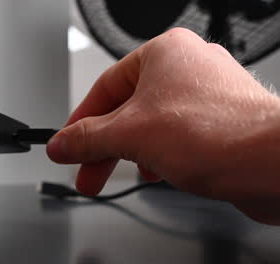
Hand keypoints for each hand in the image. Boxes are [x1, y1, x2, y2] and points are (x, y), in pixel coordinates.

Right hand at [47, 28, 279, 224]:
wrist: (274, 163)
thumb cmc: (218, 133)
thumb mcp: (129, 135)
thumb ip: (87, 139)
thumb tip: (61, 144)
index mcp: (163, 54)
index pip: (104, 87)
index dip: (80, 121)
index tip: (67, 144)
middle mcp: (186, 69)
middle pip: (126, 110)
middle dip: (103, 147)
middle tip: (85, 171)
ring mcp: (205, 95)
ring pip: (150, 125)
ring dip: (130, 153)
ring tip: (121, 174)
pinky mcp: (218, 121)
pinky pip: (174, 137)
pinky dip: (157, 155)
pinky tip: (157, 172)